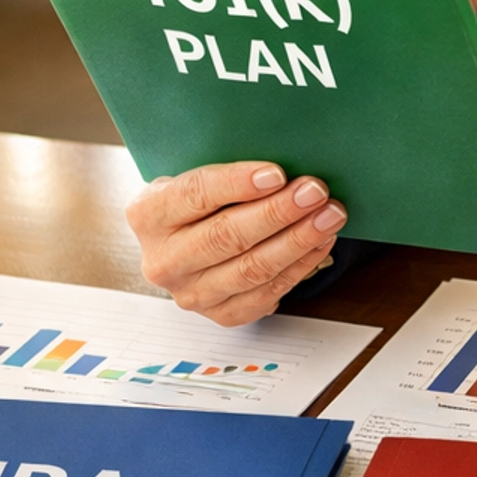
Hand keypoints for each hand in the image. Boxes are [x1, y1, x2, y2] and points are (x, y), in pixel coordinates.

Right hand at [126, 163, 347, 326]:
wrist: (184, 243)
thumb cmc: (198, 203)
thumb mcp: (193, 176)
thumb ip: (224, 169)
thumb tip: (283, 162)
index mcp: (148, 215)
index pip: (194, 195)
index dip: (237, 183)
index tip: (277, 173)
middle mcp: (163, 260)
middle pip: (226, 236)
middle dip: (278, 212)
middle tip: (315, 192)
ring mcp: (190, 293)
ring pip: (251, 269)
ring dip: (298, 241)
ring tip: (329, 215)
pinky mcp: (220, 314)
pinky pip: (267, 293)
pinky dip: (300, 266)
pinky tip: (321, 242)